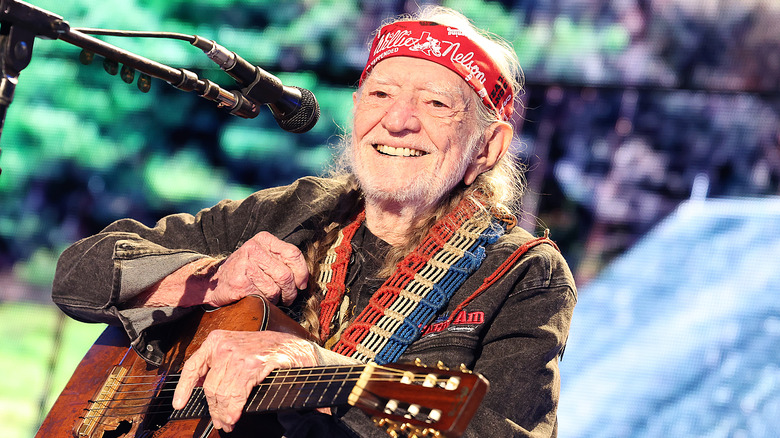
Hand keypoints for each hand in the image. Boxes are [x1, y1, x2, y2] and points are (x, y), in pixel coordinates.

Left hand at [171, 329, 318, 431]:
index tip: (179, 404)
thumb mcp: (238, 350)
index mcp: (217, 340)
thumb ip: (219, 365)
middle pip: (209, 387)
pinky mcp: (253, 365)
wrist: (296, 348)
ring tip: (228, 421)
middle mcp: (225, 345)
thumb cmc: (267, 351)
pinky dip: (234, 410)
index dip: (184, 388)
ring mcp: (240, 355)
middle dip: (213, 409)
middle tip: (219, 421)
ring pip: (221, 393)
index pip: (193, 366)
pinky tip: (234, 416)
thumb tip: (201, 387)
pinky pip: (237, 394)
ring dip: (224, 413)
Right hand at [207, 231, 308, 306]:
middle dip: (290, 291)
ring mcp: (245, 265)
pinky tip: (257, 298)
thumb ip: (283, 261)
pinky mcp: (240, 282)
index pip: (293, 253)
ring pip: (276, 289)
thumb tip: (304, 281)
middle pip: (286, 275)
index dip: (302, 272)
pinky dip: (264, 303)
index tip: (302, 284)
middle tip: (288, 297)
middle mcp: (253, 249)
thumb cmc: (244, 271)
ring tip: (268, 297)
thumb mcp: (262, 257)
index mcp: (263, 239)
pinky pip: (263, 298)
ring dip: (276, 299)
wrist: (213, 282)